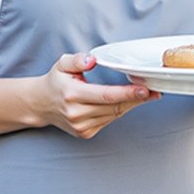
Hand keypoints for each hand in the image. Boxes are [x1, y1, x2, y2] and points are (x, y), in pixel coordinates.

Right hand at [33, 52, 158, 138]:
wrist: (40, 104)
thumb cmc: (55, 82)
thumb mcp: (62, 64)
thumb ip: (77, 59)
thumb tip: (91, 60)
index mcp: (72, 94)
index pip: (106, 95)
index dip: (128, 93)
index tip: (145, 90)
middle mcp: (76, 113)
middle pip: (115, 106)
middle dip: (136, 99)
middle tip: (154, 91)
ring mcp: (80, 126)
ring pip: (114, 115)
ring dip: (130, 105)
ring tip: (141, 94)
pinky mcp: (84, 133)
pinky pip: (109, 121)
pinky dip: (118, 111)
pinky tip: (121, 103)